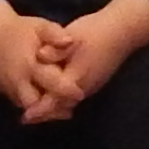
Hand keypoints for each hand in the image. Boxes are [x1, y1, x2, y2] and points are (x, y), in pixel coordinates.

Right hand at [0, 0, 61, 107]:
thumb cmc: (18, 29)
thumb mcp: (39, 26)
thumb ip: (55, 34)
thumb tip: (71, 41)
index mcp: (29, 65)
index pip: (51, 85)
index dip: (67, 92)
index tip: (80, 94)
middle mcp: (18, 81)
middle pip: (38, 106)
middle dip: (53, 110)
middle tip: (69, 109)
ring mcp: (8, 88)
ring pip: (28, 109)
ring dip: (43, 111)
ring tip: (61, 110)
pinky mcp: (3, 91)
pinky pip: (20, 104)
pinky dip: (33, 107)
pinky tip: (45, 103)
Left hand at [23, 0, 148, 121]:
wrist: (123, 30)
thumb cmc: (97, 31)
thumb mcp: (74, 36)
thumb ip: (57, 48)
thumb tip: (40, 54)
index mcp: (76, 77)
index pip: (55, 100)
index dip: (39, 110)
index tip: (25, 117)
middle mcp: (83, 88)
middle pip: (60, 108)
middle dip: (44, 113)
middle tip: (26, 118)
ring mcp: (90, 86)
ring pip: (68, 104)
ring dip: (53, 108)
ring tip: (35, 111)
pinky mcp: (93, 82)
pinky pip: (73, 97)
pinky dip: (61, 100)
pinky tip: (51, 96)